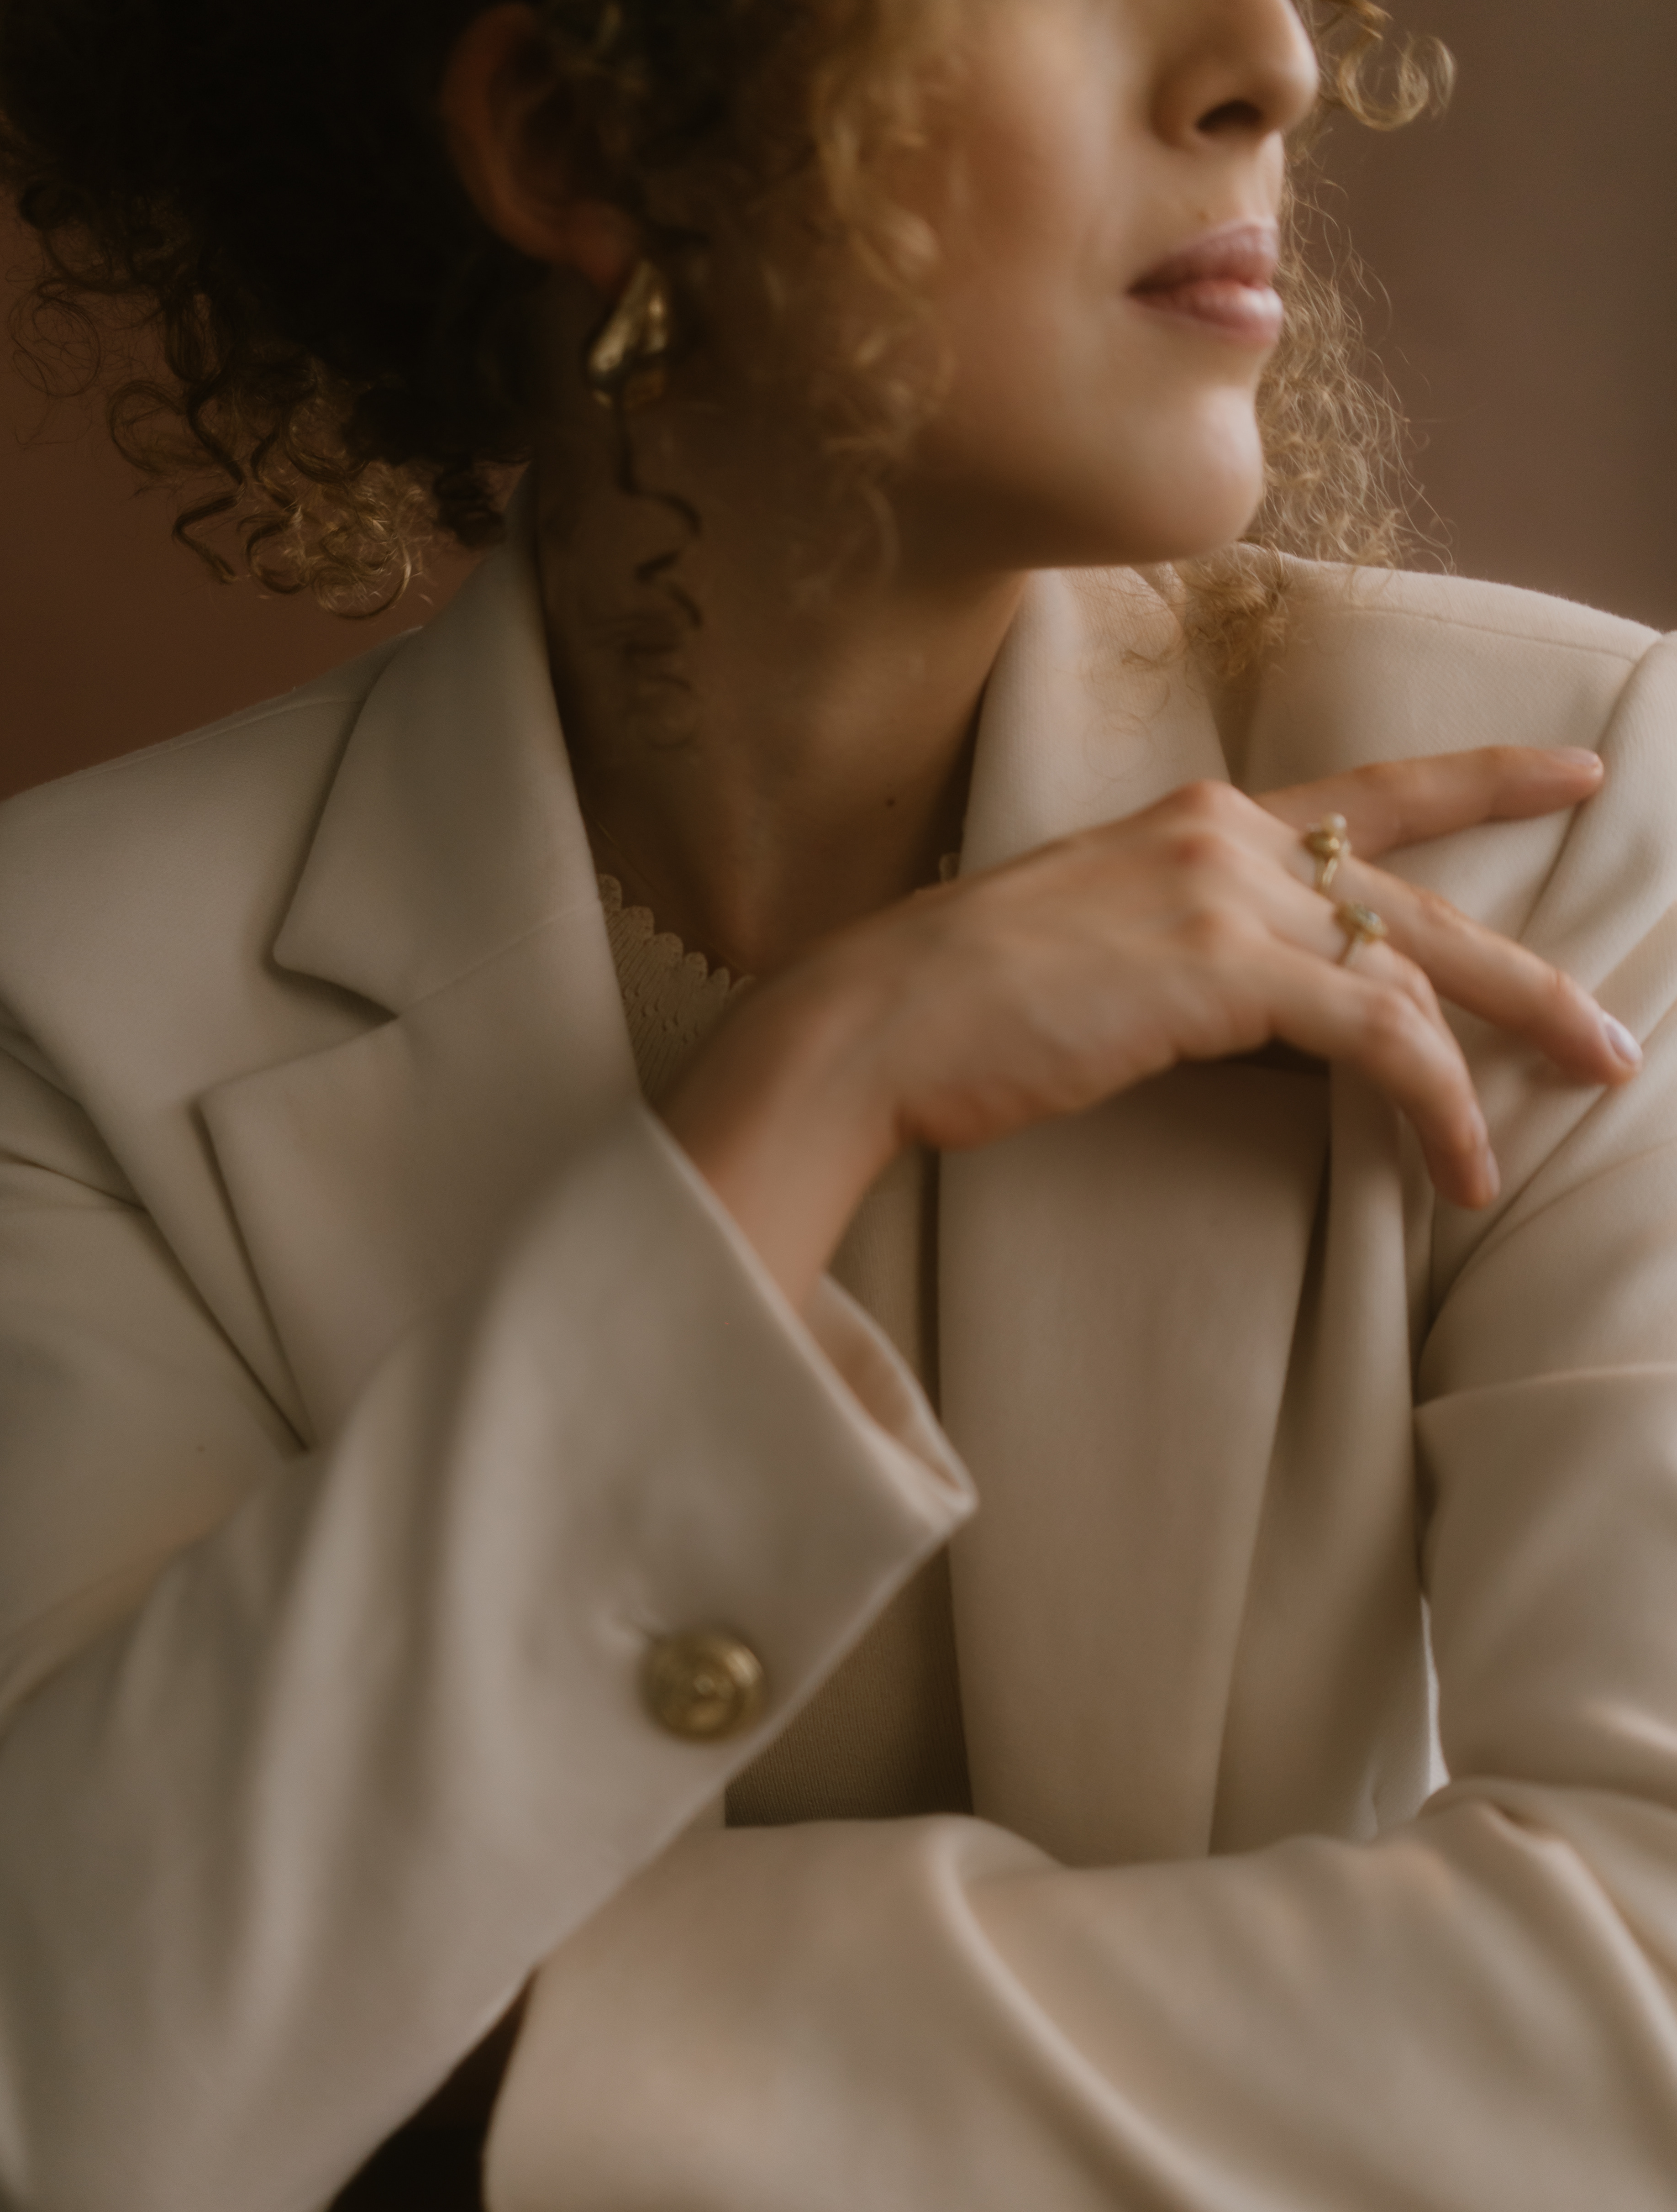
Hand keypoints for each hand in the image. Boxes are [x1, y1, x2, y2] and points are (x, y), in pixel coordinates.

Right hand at [662, 746, 1636, 1307]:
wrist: (875, 1021)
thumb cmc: (958, 1004)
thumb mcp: (1092, 946)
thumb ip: (1188, 950)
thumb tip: (1265, 1010)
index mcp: (1192, 820)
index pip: (1367, 795)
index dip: (1480, 780)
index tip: (1569, 775)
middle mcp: (1225, 834)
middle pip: (1417, 896)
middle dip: (1527, 977)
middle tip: (1610, 1040)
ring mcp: (1226, 891)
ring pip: (1415, 974)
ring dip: (1494, 1064)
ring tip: (1532, 1139)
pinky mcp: (1225, 969)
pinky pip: (1378, 1035)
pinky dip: (1435, 1106)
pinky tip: (1459, 1169)